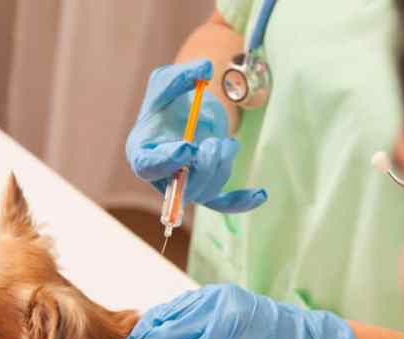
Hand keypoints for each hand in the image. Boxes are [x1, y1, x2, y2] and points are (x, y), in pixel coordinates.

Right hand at [125, 59, 266, 212]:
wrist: (188, 114)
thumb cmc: (170, 99)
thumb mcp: (168, 80)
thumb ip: (181, 75)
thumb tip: (205, 69)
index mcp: (142, 151)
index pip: (148, 165)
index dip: (167, 161)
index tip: (188, 148)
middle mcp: (162, 176)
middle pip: (180, 186)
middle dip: (203, 167)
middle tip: (216, 144)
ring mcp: (185, 186)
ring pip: (205, 191)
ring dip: (222, 167)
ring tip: (229, 143)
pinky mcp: (207, 190)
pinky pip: (223, 203)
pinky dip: (241, 201)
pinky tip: (260, 194)